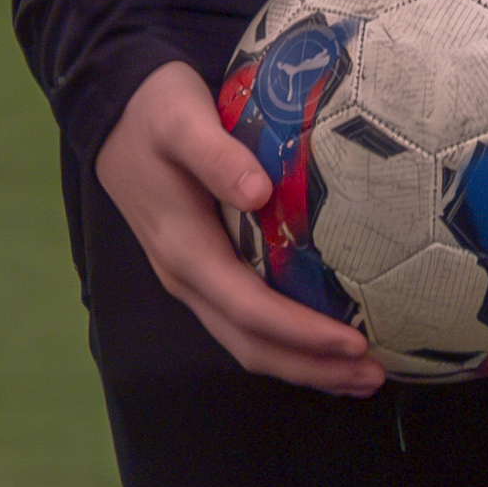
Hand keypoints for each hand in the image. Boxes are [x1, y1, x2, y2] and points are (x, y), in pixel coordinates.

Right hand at [95, 55, 384, 395]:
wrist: (114, 111)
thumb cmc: (154, 111)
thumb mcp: (180, 118)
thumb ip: (216, 155)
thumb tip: (258, 193)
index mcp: (184, 250)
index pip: (248, 308)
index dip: (300, 332)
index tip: (353, 342)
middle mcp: (187, 278)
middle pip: (251, 343)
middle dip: (312, 366)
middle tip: (374, 375)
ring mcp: (193, 280)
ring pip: (248, 342)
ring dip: (304, 365)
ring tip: (361, 375)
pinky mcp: (205, 272)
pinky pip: (247, 323)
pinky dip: (290, 344)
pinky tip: (327, 345)